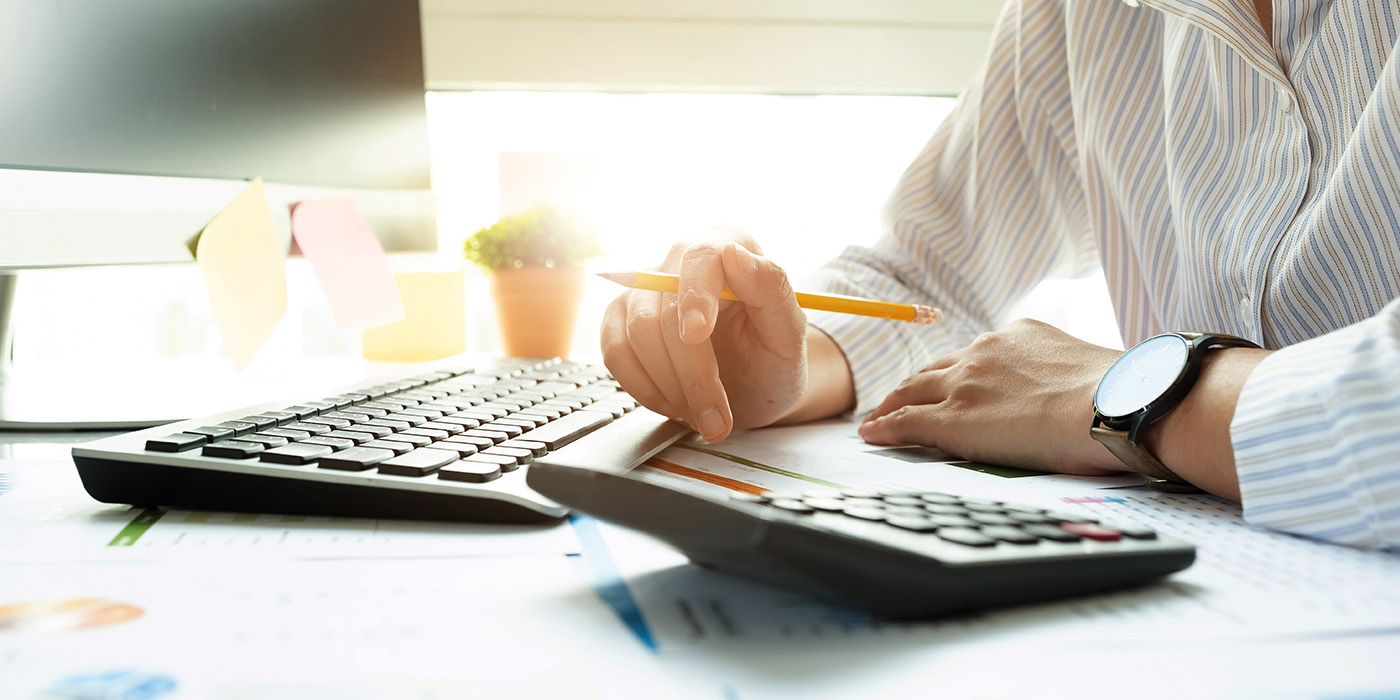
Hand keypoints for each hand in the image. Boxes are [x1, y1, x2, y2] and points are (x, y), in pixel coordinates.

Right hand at [600, 228, 808, 440]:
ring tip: (703, 414)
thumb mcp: (789, 334)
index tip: (696, 335)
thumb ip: (772, 290)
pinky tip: (674, 404)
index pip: (701, 258)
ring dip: (670, 387)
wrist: (753, 387)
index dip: (695, 296)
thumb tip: (733, 253)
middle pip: (666, 309)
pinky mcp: (621, 319)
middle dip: (691, 373)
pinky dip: (642, 388)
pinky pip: (614, 352)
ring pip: (636, 334)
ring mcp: (646, 288)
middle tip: (717, 419)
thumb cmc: (774, 359)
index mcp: (729, 243)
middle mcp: (681, 258)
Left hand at [858, 318, 1124, 474]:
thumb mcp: (1088, 369)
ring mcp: (964, 384)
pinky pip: (905, 422)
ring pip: (913, 391)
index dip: (955, 371)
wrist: (1117, 404)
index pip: (975, 355)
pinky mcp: (952, 419)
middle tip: (899, 398)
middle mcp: (984, 352)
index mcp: (1019, 335)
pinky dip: (884, 428)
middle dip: (915, 384)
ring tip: (878, 417)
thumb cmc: (1121, 397)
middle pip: (935, 368)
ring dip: (893, 404)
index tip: (946, 381)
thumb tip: (1081, 396)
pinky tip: (872, 435)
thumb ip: (1065, 376)